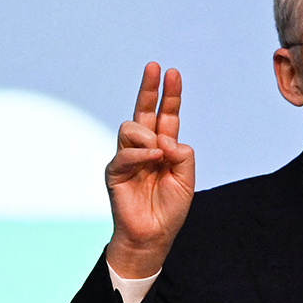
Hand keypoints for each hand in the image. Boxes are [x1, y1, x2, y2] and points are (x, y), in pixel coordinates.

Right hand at [104, 63, 193, 278]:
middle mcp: (144, 148)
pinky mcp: (116, 171)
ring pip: (131, 127)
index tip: (172, 73)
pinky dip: (142, 154)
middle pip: (143, 110)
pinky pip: (126, 152)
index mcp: (163, 148)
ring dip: (148, 135)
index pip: (165, 115)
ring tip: (160, 153)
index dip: (169, 95)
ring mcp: (128, 158)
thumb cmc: (169, 210)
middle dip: (149, 88)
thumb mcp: (186, 179)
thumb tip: (165, 138)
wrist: (152, 236)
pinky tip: (154, 159)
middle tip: (154, 66)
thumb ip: (182, 154)